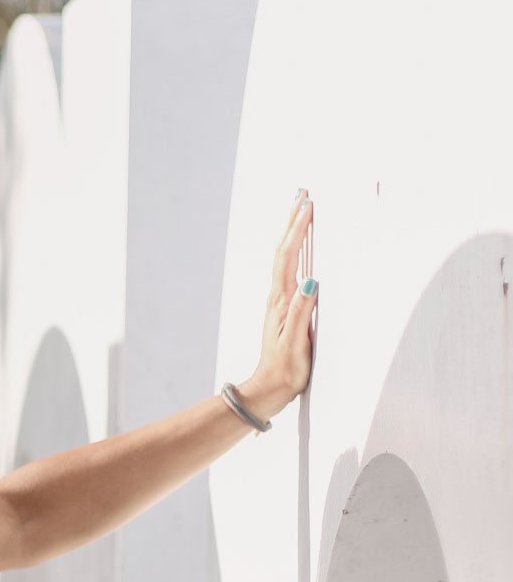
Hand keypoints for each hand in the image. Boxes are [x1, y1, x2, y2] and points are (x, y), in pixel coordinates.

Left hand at [242, 188, 317, 416]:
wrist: (269, 388)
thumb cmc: (285, 369)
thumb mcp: (296, 342)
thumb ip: (302, 311)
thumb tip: (312, 279)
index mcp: (282, 300)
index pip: (289, 256)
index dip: (298, 230)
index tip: (308, 204)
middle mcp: (279, 296)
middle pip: (285, 250)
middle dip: (293, 220)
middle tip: (302, 193)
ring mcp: (281, 301)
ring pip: (287, 258)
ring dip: (294, 232)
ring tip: (301, 209)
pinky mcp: (286, 308)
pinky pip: (291, 271)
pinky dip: (297, 251)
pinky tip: (301, 247)